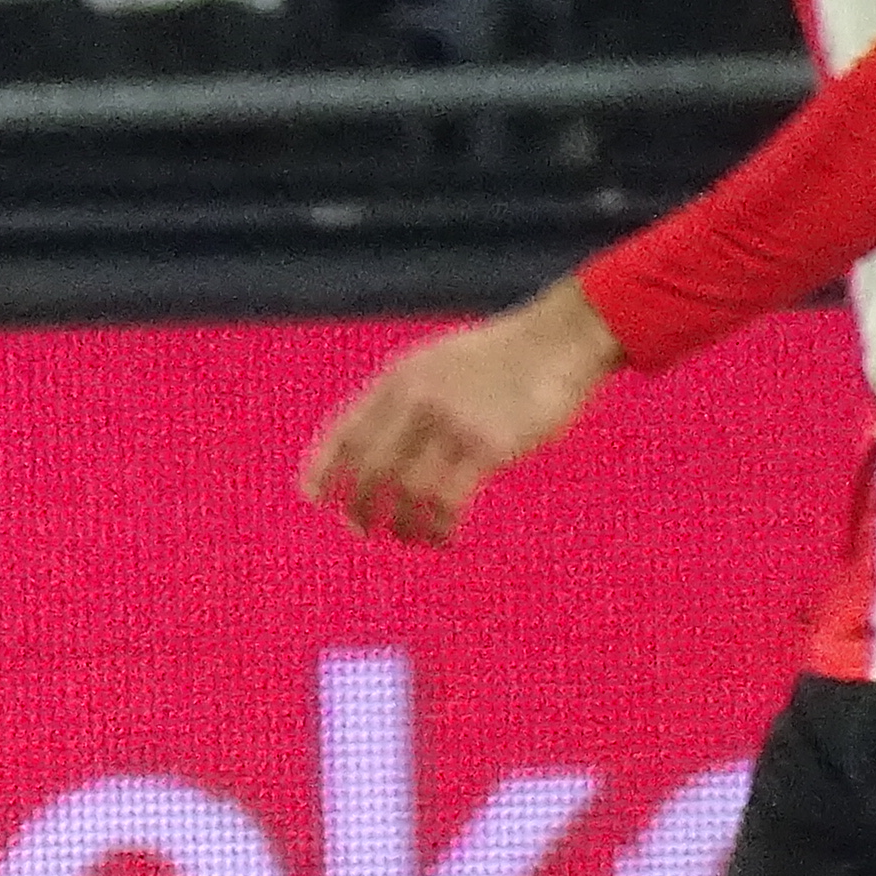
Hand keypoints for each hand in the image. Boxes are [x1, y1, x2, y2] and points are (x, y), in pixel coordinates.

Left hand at [299, 280, 622, 547]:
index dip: (323, 470)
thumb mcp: (436, 362)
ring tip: (410, 537)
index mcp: (397, 379)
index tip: (314, 499)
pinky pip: (448, 501)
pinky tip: (444, 537)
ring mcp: (451, 424)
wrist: (561, 339)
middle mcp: (416, 402)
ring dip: (402, 524)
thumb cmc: (501, 356)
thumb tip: (376, 448)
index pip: (344, 432)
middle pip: (370, 470)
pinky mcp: (489, 446)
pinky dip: (440, 527)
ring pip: (406, 492)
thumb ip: (404, 398)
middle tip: (362, 529)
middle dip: (359, 507)